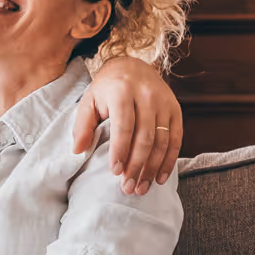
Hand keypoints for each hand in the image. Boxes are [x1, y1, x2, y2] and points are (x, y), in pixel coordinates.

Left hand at [74, 55, 182, 195]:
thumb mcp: (89, 100)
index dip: (120, 150)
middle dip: (137, 165)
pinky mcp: (176, 109)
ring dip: (153, 168)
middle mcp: (147, 95)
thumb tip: (78, 150)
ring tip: (141, 187)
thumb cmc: (107, 89)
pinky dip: (169, 161)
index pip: (124, 126)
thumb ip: (82, 125)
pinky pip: (176, 139)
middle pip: (145, 137)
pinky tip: (160, 178)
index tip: (115, 172)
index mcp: (122, 91)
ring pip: (162, 141)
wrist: (132, 66)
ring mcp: (164, 102)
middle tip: (128, 187)